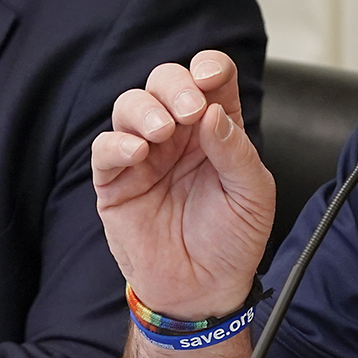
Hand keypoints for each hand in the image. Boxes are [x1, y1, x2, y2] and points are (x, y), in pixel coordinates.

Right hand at [93, 50, 273, 319]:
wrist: (203, 290)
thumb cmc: (232, 241)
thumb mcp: (253, 196)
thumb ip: (236, 152)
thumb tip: (213, 113)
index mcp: (216, 128)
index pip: (210, 79)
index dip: (208, 68)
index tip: (209, 78)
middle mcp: (178, 134)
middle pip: (165, 81)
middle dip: (174, 85)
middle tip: (189, 112)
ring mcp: (144, 154)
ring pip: (130, 105)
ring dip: (145, 109)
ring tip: (162, 132)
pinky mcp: (116, 181)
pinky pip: (105, 148)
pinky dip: (117, 143)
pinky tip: (138, 153)